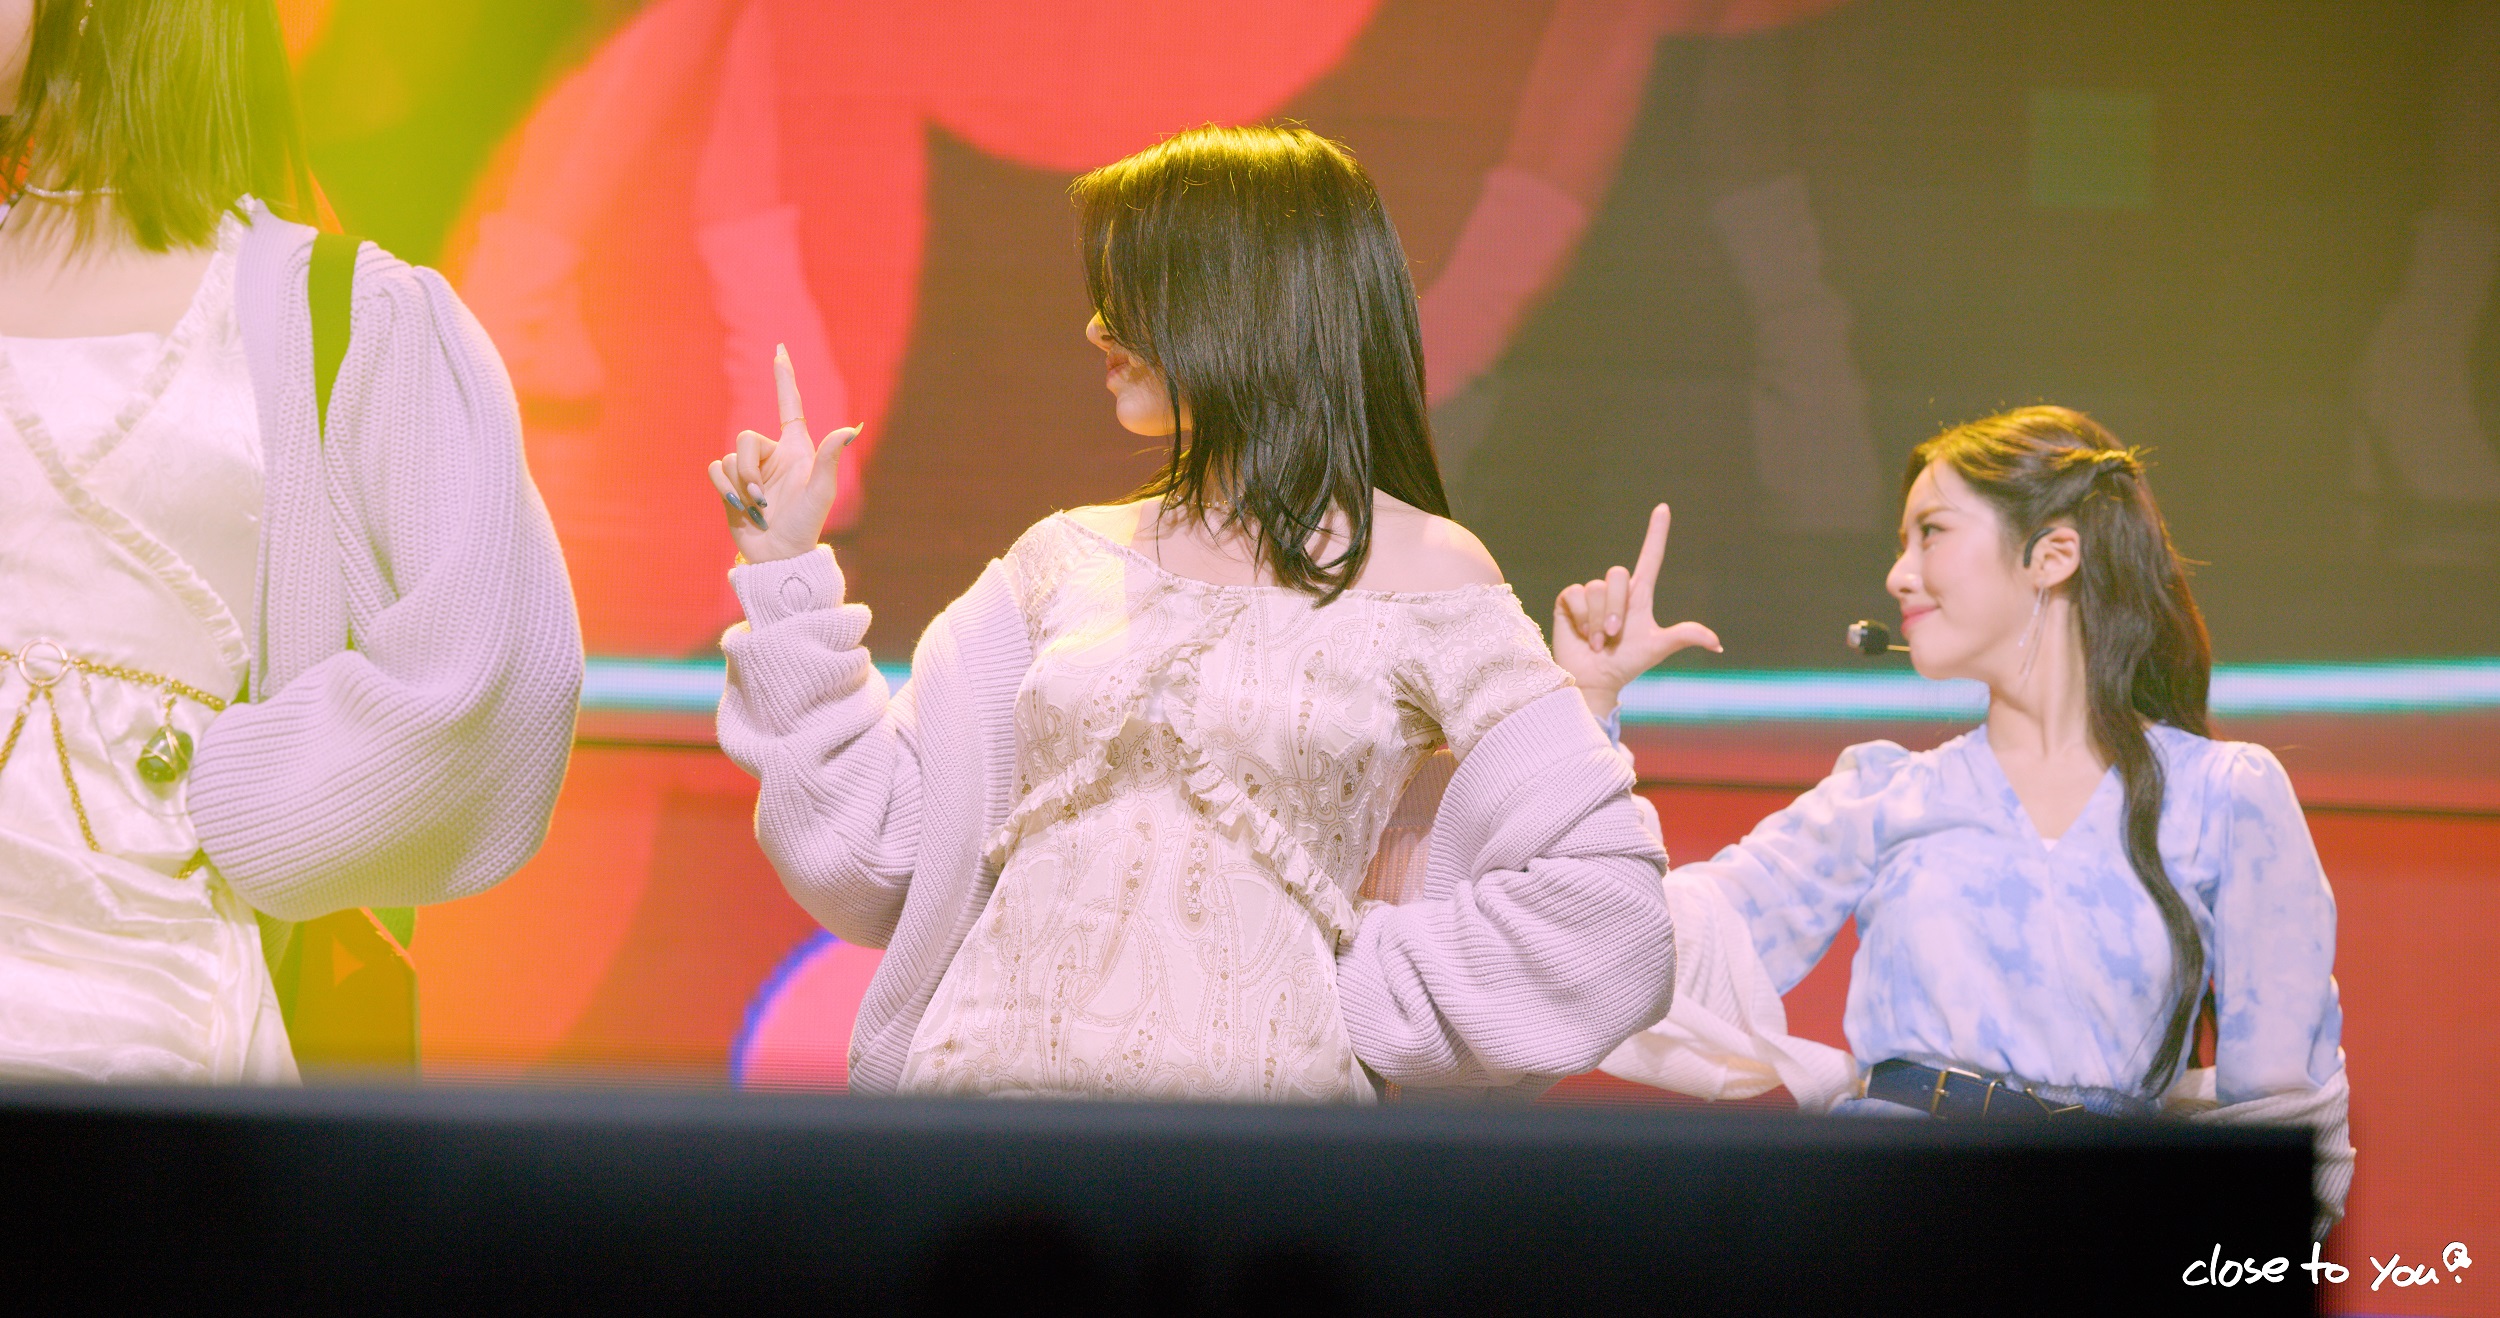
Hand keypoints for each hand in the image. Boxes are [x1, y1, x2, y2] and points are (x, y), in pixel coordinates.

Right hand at [706, 344, 861, 562]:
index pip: (788, 405)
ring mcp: (751, 470)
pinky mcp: (731, 485)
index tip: (780, 349)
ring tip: (759, 508)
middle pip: (746, 437)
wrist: (779, 556)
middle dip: (751, 469)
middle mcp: (773, 455)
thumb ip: (830, 457)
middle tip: (765, 498)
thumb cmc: (805, 525)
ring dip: (742, 485)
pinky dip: (726, 489)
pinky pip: (717, 469)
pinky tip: (740, 507)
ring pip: (731, 457)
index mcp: (796, 449)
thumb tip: (851, 429)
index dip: (784, 378)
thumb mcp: (821, 491)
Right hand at [1552, 504, 1721, 718]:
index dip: (1657, 533)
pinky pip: (1576, 595)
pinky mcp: (1569, 601)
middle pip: (1617, 574)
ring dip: (1599, 620)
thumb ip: (1685, 636)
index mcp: (1640, 595)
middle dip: (1616, 609)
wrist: (1595, 679)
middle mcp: (1616, 591)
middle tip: (1614, 636)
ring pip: (1596, 588)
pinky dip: (1582, 619)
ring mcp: (1591, 595)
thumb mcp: (1658, 648)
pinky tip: (1582, 634)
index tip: (1663, 508)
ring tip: (1598, 641)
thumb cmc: (1627, 664)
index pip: (1650, 557)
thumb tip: (1718, 644)